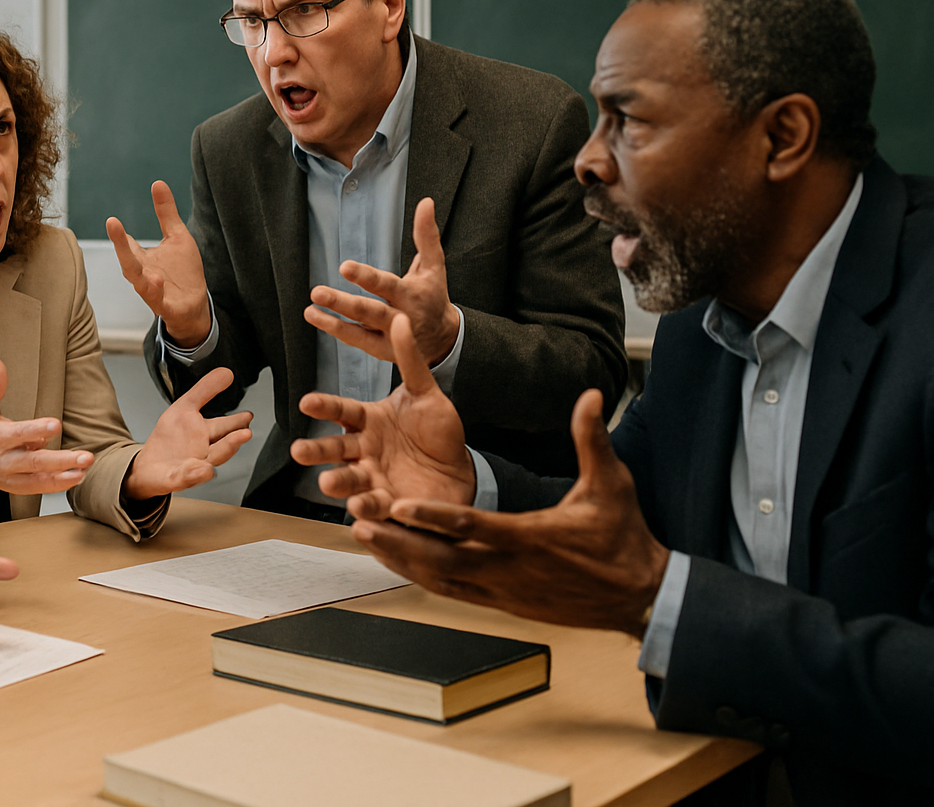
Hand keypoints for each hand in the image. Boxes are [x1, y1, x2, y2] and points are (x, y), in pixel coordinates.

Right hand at [0, 357, 92, 513]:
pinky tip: (76, 477)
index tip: (56, 425)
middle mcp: (4, 459)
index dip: (37, 430)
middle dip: (61, 460)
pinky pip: (38, 488)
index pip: (19, 434)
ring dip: (63, 476)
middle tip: (86, 457)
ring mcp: (10, 476)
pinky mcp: (16, 487)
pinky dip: (57, 485)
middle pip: (34, 462)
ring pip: (38, 479)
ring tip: (84, 470)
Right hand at [106, 181, 211, 346]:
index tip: (112, 220)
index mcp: (143, 258)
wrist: (194, 305)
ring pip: (140, 282)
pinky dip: (155, 292)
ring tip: (133, 259)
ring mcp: (153, 291)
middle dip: (120, 245)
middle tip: (112, 225)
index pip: (128, 244)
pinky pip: (158, 300)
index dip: (119, 234)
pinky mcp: (166, 305)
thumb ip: (165, 213)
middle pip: (128, 260)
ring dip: (138, 273)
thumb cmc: (182, 271)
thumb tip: (157, 182)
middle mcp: (144, 273)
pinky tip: (156, 281)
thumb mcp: (177, 237)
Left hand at [125, 367, 253, 498]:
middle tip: (244, 434)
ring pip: (206, 464)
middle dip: (232, 442)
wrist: (149, 467)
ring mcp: (190, 467)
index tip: (248, 416)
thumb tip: (227, 372)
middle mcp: (203, 452)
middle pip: (220, 448)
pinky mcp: (175, 479)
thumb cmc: (171, 439)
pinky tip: (202, 470)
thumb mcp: (184, 407)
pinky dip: (194, 475)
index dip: (236, 423)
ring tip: (224, 450)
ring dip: (213, 458)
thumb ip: (205, 390)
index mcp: (205, 433)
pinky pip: (184, 478)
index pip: (224, 427)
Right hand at [291, 313, 476, 515]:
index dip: (325, 408)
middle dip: (316, 450)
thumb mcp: (426, 393)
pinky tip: (361, 510)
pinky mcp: (386, 505)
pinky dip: (366, 511)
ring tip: (328, 483)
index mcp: (369, 421)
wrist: (460, 472)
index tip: (306, 402)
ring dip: (336, 482)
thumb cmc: (438, 432)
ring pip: (348, 480)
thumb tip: (399, 318)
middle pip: (335, 449)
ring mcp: (372, 479)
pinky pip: (373, 508)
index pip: (342, 412)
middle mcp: (363, 450)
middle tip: (300, 450)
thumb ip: (410, 359)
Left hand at [304, 197, 460, 364]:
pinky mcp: (379, 351)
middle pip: (370, 311)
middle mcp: (400, 318)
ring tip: (310, 309)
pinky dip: (335, 330)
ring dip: (333, 322)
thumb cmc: (433, 297)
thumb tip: (426, 202)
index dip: (366, 277)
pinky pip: (355, 340)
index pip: (386, 285)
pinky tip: (315, 317)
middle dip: (344, 303)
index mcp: (411, 295)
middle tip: (318, 292)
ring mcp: (389, 338)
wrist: (444, 340)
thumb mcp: (435, 267)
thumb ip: (427, 236)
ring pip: (359, 330)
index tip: (344, 267)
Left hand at [352, 389, 669, 637]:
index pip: (471, 527)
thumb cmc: (623, 538)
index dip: (431, 517)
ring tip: (364, 534)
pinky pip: (451, 590)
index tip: (397, 503)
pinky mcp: (501, 602)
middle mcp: (508, 569)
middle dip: (397, 540)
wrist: (638, 597)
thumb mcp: (613, 484)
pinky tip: (396, 560)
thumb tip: (587, 394)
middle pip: (440, 558)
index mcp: (530, 537)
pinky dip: (420, 574)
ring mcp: (502, 591)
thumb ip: (591, 439)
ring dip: (400, 558)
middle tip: (359, 518)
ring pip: (439, 578)